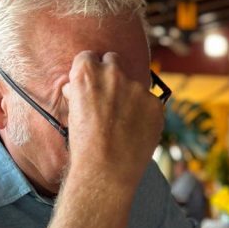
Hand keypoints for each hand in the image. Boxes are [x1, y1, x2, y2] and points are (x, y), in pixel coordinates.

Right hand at [62, 52, 162, 185]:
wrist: (105, 170)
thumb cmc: (83, 145)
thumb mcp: (72, 112)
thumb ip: (78, 92)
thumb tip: (77, 87)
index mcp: (87, 72)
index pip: (89, 57)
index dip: (90, 71)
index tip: (93, 83)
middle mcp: (113, 74)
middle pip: (114, 60)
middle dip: (111, 74)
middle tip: (110, 97)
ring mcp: (137, 88)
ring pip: (134, 85)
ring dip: (130, 97)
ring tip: (123, 124)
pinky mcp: (155, 103)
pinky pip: (150, 103)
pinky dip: (145, 114)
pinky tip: (136, 131)